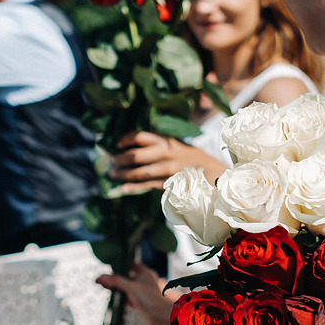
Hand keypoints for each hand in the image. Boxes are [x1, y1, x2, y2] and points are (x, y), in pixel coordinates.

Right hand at [96, 263, 173, 324]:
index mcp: (146, 274)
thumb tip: (100, 278)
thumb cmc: (150, 300)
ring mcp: (143, 293)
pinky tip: (116, 300)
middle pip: (127, 277)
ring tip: (107, 289)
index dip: (121, 264)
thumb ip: (115, 282)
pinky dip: (122, 299)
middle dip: (117, 279)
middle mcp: (145, 282)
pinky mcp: (141, 304)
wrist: (160, 319)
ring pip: (127, 288)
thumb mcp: (130, 287)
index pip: (131, 264)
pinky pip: (129, 299)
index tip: (109, 265)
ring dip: (118, 289)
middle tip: (104, 280)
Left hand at [109, 130, 226, 191]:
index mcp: (167, 141)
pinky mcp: (169, 183)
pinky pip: (148, 186)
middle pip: (137, 155)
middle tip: (112, 161)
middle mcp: (167, 153)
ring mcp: (168, 170)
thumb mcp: (176, 145)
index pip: (141, 136)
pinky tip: (123, 189)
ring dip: (124, 174)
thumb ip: (158, 145)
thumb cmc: (189, 158)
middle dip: (121, 158)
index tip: (117, 144)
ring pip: (140, 172)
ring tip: (113, 174)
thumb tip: (132, 147)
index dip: (126, 139)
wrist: (212, 173)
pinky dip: (134, 187)